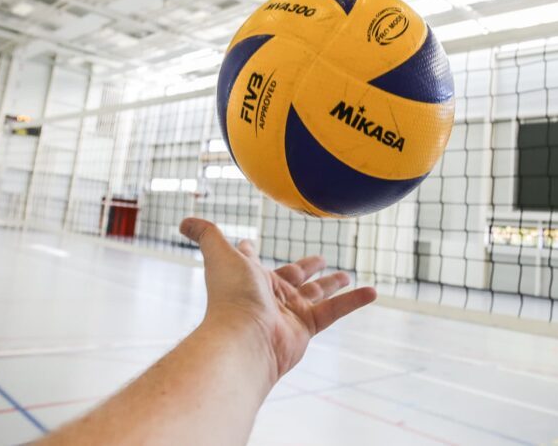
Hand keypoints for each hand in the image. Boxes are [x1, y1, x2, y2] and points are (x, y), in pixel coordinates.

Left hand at [180, 217, 376, 382]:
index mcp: (249, 276)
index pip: (250, 261)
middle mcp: (269, 295)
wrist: (244, 338)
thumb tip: (184, 220)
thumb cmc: (231, 295)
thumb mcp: (221, 254)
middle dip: (305, 268)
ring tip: (347, 274)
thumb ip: (206, 234)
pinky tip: (373, 291)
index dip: (250, 252)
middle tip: (320, 259)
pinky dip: (354, 301)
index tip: (251, 244)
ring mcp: (289, 312)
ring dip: (333, 284)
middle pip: (292, 277)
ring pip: (316, 294)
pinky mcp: (307, 327)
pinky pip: (335, 311)